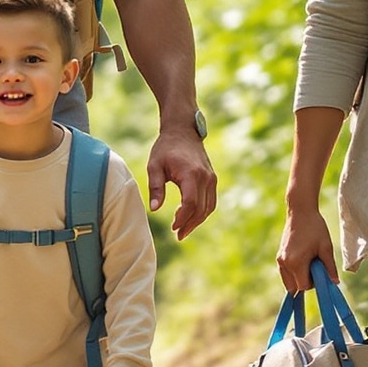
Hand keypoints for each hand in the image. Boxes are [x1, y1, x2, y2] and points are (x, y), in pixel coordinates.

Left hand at [147, 124, 216, 239]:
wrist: (183, 131)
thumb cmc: (165, 148)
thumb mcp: (154, 166)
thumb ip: (155, 187)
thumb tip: (154, 209)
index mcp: (191, 174)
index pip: (190, 203)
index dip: (183, 218)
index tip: (173, 227)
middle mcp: (205, 177)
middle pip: (201, 209)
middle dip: (190, 224)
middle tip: (178, 235)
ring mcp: (211, 178)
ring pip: (208, 207)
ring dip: (197, 221)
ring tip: (183, 231)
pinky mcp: (212, 179)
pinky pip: (211, 201)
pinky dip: (202, 212)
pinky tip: (191, 218)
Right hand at [275, 203, 337, 292]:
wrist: (300, 211)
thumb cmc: (315, 228)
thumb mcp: (326, 248)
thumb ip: (330, 267)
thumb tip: (335, 283)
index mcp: (296, 262)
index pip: (303, 286)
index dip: (314, 284)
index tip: (321, 272)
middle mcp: (284, 263)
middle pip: (293, 287)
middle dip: (305, 283)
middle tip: (315, 268)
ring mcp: (280, 260)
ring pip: (287, 282)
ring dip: (298, 279)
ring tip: (309, 263)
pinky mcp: (278, 256)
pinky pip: (285, 273)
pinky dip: (293, 273)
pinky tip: (303, 261)